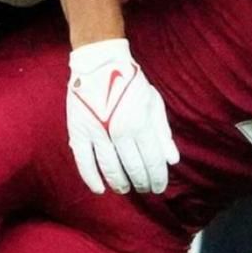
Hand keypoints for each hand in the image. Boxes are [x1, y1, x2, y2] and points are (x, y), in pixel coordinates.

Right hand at [66, 39, 179, 194]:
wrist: (100, 63)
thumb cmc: (131, 82)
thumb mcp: (153, 103)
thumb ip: (163, 133)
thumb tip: (173, 160)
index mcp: (140, 123)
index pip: (152, 161)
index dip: (157, 178)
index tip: (159, 188)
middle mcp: (119, 131)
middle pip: (133, 168)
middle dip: (141, 182)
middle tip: (145, 190)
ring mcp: (97, 132)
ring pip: (110, 168)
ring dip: (120, 183)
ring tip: (126, 189)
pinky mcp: (78, 131)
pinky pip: (84, 161)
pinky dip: (92, 179)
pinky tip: (100, 189)